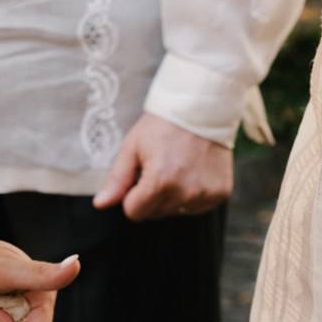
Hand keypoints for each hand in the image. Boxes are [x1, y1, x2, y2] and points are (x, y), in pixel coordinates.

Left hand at [93, 112, 232, 221]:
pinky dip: (192, 195)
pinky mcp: (220, 193)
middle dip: (151, 196)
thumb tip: (101, 205)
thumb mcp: (133, 146)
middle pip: (155, 214)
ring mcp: (205, 194)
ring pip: (176, 212)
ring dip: (172, 197)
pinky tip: (192, 172)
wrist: (201, 107)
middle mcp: (185, 193)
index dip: (132, 195)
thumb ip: (117, 179)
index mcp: (160, 182)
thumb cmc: (162, 125)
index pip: (134, 212)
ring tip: (177, 167)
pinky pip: (197, 207)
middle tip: (159, 167)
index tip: (139, 175)